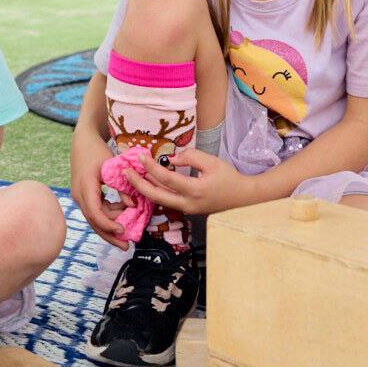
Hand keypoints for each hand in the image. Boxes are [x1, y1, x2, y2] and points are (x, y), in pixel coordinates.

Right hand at [69, 140, 125, 245]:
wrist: (82, 142)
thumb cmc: (98, 151)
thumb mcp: (112, 166)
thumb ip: (122, 186)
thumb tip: (133, 205)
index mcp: (86, 187)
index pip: (95, 213)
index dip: (109, 225)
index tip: (123, 231)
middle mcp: (79, 195)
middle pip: (93, 221)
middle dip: (109, 235)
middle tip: (126, 246)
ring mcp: (79, 197)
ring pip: (94, 219)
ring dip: (110, 227)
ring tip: (127, 233)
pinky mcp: (83, 196)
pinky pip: (95, 211)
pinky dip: (108, 216)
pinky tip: (121, 217)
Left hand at [136, 148, 257, 216]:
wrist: (242, 198)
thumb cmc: (228, 178)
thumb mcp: (211, 162)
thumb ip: (190, 157)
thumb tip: (170, 159)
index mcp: (195, 190)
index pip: (166, 178)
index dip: (151, 167)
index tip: (140, 156)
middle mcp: (187, 204)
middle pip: (156, 196)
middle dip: (137, 184)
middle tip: (124, 172)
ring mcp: (186, 210)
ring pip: (159, 200)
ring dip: (145, 187)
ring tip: (132, 175)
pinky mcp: (186, 210)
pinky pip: (167, 200)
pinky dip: (155, 190)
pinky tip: (148, 181)